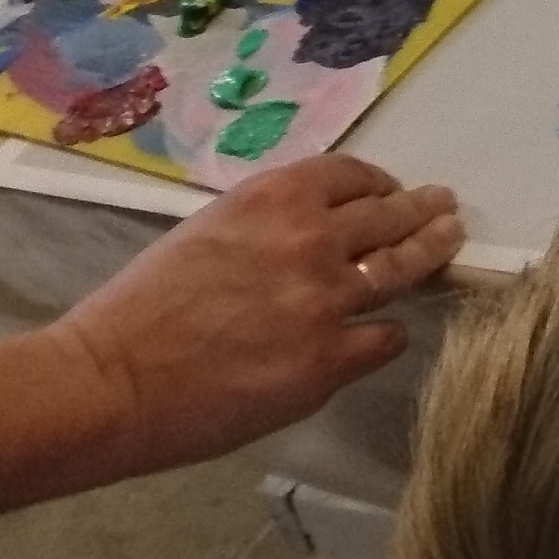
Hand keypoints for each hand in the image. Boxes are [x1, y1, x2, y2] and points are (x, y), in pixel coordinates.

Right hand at [50, 155, 462, 481]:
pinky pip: (386, 338)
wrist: (108, 382)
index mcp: (271, 199)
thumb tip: (317, 229)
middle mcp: (309, 240)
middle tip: (445, 209)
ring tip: (450, 244)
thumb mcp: (206, 232)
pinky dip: (387, 334)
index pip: (352, 176)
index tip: (390, 192)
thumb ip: (267, 226)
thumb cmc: (139, 309)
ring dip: (432, 254)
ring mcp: (325, 301)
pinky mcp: (328, 360)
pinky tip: (385, 333)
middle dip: (424, 210)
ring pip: (403, 269)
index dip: (379, 184)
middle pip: (392, 217)